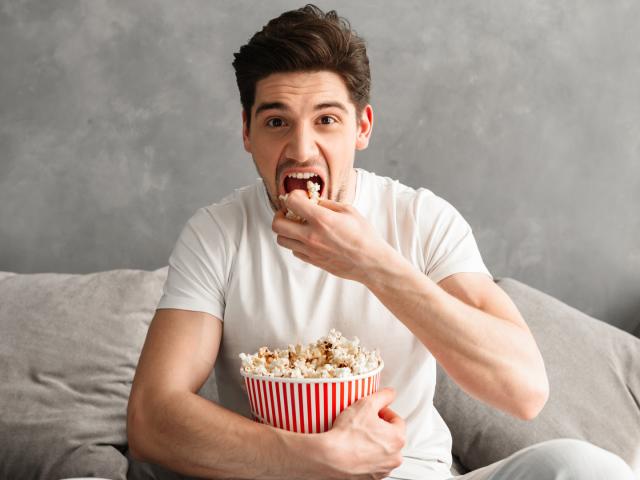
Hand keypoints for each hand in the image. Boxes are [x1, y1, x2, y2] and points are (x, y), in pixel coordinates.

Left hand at [272, 190, 396, 282]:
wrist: (371, 262)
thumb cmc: (364, 235)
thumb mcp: (348, 211)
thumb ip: (327, 204)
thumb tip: (312, 200)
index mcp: (321, 219)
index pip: (291, 202)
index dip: (293, 196)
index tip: (300, 197)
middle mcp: (311, 236)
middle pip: (277, 225)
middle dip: (280, 215)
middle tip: (290, 212)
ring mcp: (310, 251)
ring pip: (282, 240)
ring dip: (286, 230)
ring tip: (298, 226)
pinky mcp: (312, 261)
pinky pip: (294, 251)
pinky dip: (296, 243)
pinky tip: (308, 238)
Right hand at [317, 387, 405, 478]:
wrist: (331, 457)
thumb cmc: (348, 434)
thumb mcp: (366, 404)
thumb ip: (383, 395)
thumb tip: (390, 393)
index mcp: (398, 438)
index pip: (397, 420)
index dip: (384, 412)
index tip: (374, 411)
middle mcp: (394, 457)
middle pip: (391, 436)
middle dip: (379, 428)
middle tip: (364, 422)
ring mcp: (383, 469)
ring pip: (382, 451)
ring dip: (373, 443)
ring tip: (357, 436)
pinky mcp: (371, 478)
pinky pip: (372, 463)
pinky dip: (366, 456)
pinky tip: (354, 448)